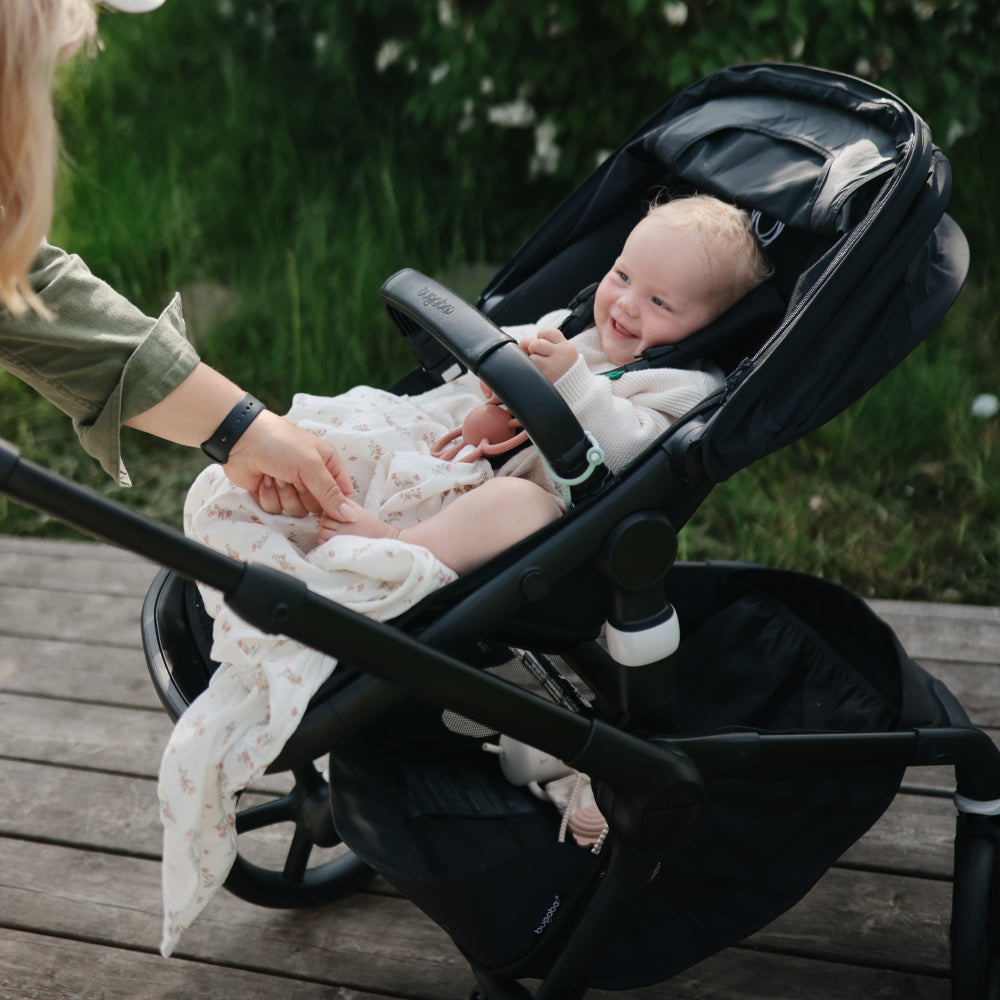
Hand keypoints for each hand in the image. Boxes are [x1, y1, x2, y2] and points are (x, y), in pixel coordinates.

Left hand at [223, 411, 355, 519]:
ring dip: (284, 495)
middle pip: (317, 507)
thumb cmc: (280, 444)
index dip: (338, 506)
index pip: (343, 494)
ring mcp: (291, 487)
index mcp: (328, 464)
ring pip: (296, 511)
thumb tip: (350, 517)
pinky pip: (276, 510)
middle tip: (293, 478)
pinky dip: (268, 496)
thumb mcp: (311, 465)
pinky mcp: (272, 494)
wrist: (241, 440)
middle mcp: (311, 477)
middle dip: (303, 495)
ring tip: (276, 475)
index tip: (328, 511)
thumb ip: (330, 493)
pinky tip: (264, 480)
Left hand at [521, 327, 577, 381]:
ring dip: (533, 361)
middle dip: (534, 349)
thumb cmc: (560, 367)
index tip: (546, 346)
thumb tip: (522, 344)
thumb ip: (543, 343)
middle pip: (536, 343)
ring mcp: (553, 367)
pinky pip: (531, 368)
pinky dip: (532, 370)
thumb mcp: (559, 352)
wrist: (571, 387)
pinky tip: (541, 373)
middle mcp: (561, 355)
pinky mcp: (546, 377)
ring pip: (532, 357)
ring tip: (542, 366)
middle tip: (542, 357)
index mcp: (566, 347)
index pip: (547, 332)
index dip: (542, 337)